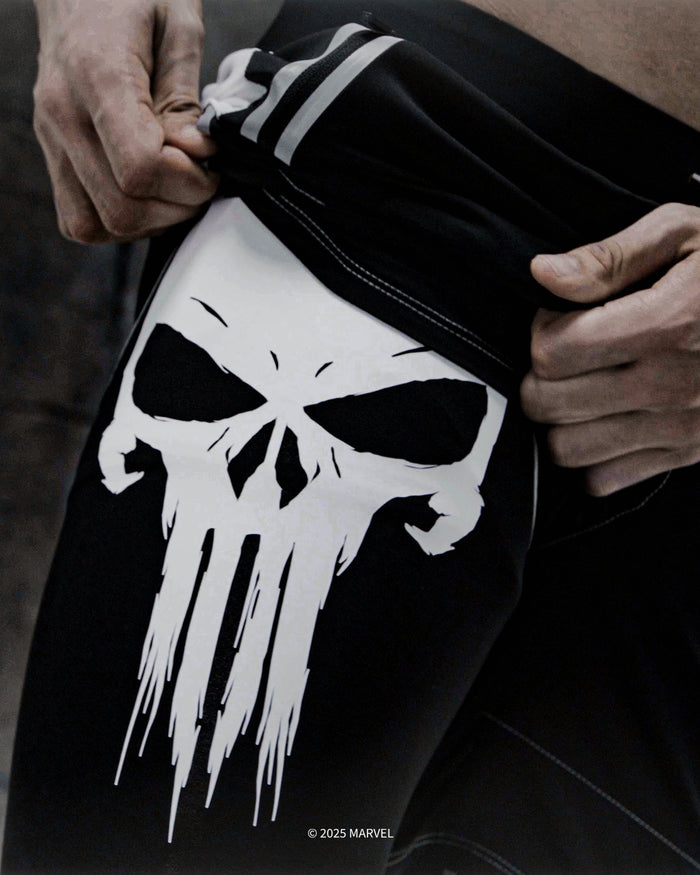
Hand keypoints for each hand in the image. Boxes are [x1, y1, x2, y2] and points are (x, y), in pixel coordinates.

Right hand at [33, 0, 218, 241]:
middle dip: (175, 207)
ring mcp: (51, 139)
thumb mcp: (177, 23)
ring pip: (96, 225)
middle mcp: (63, 114)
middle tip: (199, 181)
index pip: (140, 168)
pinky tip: (145, 194)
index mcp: (96, 76)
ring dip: (149, 221)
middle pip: (121, 208)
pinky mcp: (51, 154)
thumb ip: (185, 97)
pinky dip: (117, 222)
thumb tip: (195, 153)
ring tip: (174, 188)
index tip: (209, 165)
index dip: (187, 182)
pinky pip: (79, 220)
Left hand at [520, 203, 699, 495]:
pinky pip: (603, 479)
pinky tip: (605, 420)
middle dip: (541, 375)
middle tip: (565, 352)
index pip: (553, 351)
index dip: (544, 329)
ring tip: (581, 386)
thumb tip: (544, 273)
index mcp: (667, 324)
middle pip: (548, 403)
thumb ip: (612, 256)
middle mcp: (671, 384)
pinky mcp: (688, 453)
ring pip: (567, 449)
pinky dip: (590, 456)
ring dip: (560, 419)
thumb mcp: (687, 232)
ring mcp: (680, 427)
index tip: (562, 316)